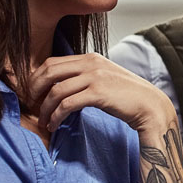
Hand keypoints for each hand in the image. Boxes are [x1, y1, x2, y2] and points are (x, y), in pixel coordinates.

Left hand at [27, 53, 173, 134]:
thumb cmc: (128, 95)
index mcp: (91, 57)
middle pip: (48, 73)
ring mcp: (95, 77)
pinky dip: (56, 116)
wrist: (150, 105)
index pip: (52, 63)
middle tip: (32, 106)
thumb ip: (86, 75)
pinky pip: (67, 104)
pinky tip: (55, 125)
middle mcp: (91, 64)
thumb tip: (63, 83)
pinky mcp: (98, 93)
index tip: (34, 94)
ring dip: (45, 109)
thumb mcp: (106, 77)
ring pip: (55, 91)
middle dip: (34, 91)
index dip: (37, 79)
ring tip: (43, 121)